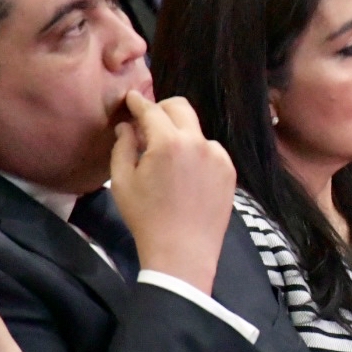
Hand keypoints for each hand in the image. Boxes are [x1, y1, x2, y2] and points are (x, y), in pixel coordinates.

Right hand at [110, 92, 236, 294]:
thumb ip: (122, 146)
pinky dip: (196, 153)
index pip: (151, 110)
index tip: (131, 98)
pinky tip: (186, 175)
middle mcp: (198, 142)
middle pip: (180, 108)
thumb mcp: (122, 181)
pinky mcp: (229, 171)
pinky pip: (210, 151)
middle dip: (162, 109)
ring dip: (180, 135)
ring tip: (167, 159)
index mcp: (168, 142)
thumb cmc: (146, 218)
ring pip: (195, 131)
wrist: (182, 252)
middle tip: (148, 123)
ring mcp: (218, 156)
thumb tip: (127, 126)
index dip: (138, 102)